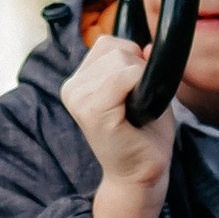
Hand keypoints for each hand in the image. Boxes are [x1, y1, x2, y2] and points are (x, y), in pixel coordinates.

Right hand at [60, 28, 177, 217]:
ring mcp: (78, 98)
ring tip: (137, 109)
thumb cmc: (144, 133)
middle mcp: (72, 87)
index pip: (108, 43)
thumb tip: (147, 45)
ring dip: (141, 80)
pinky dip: (140, 86)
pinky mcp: (92, 110)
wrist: (141, 173)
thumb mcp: (141, 89)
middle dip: (138, 69)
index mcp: (78, 81)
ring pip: (122, 59)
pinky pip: (125, 76)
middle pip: (117, 48)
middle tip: (139, 103)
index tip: (136, 91)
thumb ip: (139, 64)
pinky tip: (138, 111)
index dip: (133, 61)